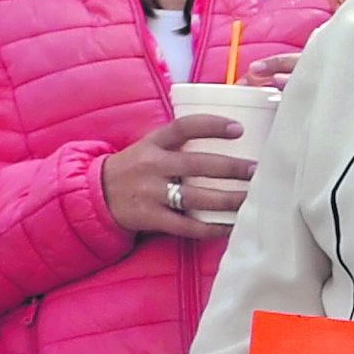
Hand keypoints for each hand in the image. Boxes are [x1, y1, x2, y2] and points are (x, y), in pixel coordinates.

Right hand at [101, 112, 254, 240]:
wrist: (97, 195)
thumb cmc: (136, 167)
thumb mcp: (150, 145)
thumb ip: (180, 140)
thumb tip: (229, 130)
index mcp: (153, 143)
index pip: (183, 127)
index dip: (211, 125)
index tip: (238, 128)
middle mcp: (152, 165)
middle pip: (196, 165)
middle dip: (230, 168)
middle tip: (256, 169)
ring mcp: (150, 193)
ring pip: (195, 197)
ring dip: (226, 199)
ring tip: (250, 198)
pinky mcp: (151, 218)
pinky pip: (185, 226)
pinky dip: (210, 228)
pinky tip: (230, 226)